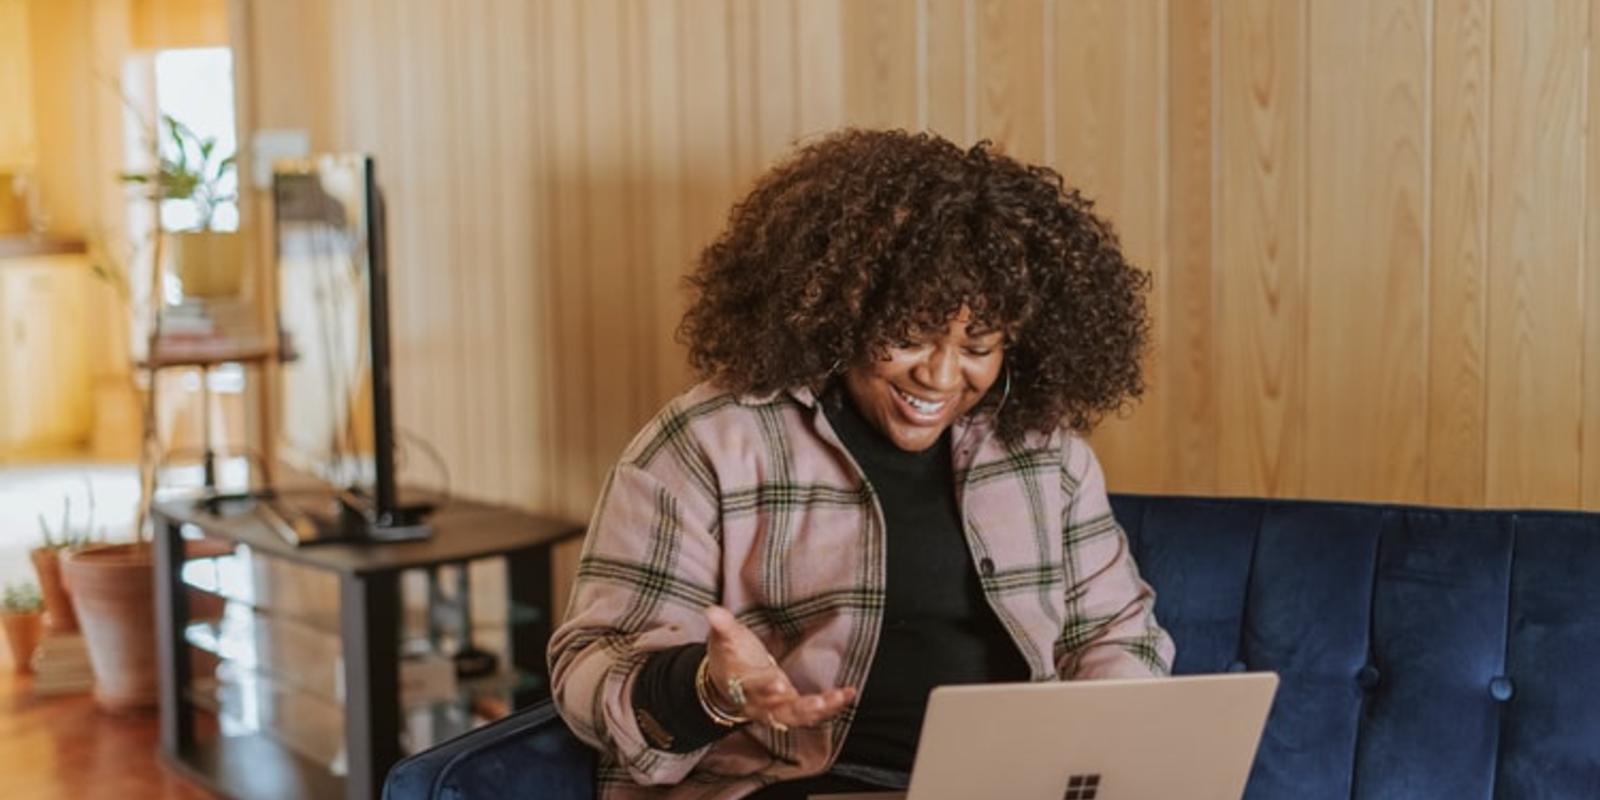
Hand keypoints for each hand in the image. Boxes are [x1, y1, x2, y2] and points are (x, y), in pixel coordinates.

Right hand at [703, 605, 856, 729]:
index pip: (752, 687)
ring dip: (821, 710)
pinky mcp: (792, 709)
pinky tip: (849, 694)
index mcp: (741, 685)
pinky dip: (831, 707)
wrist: (727, 685)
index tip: (778, 682)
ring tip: (840, 697)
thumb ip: (722, 626)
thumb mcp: (724, 640)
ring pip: (798, 716)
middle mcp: (759, 704)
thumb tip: (711, 610)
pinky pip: (812, 714)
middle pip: (778, 711)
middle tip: (819, 703)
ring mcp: (776, 709)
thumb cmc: (729, 658)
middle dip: (799, 708)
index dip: (764, 686)